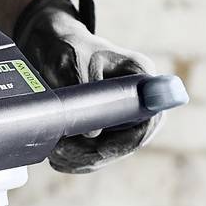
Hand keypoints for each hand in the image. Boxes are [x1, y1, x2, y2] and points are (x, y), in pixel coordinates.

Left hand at [12, 0, 164, 173]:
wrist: (54, 45)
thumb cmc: (66, 47)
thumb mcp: (71, 61)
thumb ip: (85, 92)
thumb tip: (94, 135)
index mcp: (140, 76)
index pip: (150, 118)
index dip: (129, 139)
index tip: (99, 149)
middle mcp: (139, 98)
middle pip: (131, 141)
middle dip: (98, 153)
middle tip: (63, 154)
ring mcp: (125, 114)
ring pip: (112, 151)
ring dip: (84, 160)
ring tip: (56, 156)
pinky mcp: (109, 127)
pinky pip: (99, 153)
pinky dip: (78, 160)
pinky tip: (59, 160)